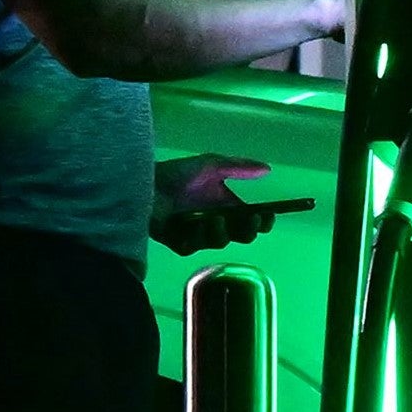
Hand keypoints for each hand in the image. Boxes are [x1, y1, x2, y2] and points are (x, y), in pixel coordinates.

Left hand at [153, 153, 282, 255]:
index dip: (262, 220)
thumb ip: (238, 167)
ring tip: (216, 219)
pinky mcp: (179, 243)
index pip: (251, 219)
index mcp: (225, 206)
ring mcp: (197, 235)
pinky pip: (194, 247)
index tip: (268, 215)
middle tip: (250, 219)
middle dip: (249, 229)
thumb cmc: (177, 174)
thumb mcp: (210, 165)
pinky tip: (194, 226)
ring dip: (222, 232)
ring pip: (220, 242)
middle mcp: (215, 222)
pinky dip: (197, 237)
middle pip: (241, 235)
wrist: (143, 182)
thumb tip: (267, 169)